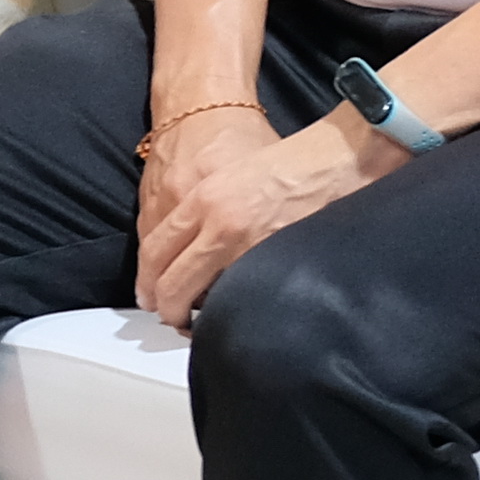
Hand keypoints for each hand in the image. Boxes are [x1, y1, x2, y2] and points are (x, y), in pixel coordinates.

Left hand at [135, 101, 386, 327]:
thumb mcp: (232, 176)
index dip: (146, 279)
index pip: (155, 248)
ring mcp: (243, 246)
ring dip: (192, 313)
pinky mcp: (270, 263)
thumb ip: (205, 211)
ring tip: (197, 320)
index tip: (148, 294)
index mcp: (204, 197)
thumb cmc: (292, 164)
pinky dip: (228, 308)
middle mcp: (217, 223)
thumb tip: (190, 250)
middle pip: (170, 281)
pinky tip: (231, 310)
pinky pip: (236, 296)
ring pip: (198, 295)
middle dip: (164, 307)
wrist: (334, 160)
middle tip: (167, 316)